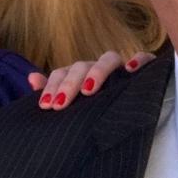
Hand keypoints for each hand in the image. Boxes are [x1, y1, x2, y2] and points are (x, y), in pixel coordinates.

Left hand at [27, 50, 154, 109]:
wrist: (130, 118)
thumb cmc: (95, 113)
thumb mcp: (72, 106)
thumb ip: (52, 92)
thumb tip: (31, 78)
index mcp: (81, 76)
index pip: (63, 72)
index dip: (53, 86)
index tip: (46, 106)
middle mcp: (99, 69)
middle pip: (83, 66)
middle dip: (69, 83)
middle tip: (60, 104)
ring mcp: (121, 69)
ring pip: (109, 59)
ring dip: (97, 71)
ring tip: (89, 90)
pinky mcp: (145, 73)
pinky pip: (145, 59)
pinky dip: (140, 60)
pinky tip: (131, 70)